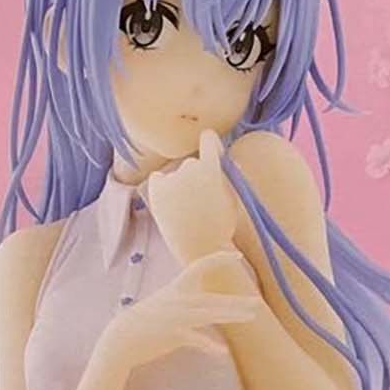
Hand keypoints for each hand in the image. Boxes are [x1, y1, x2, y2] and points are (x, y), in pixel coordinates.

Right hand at [95, 250, 260, 374]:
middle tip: (257, 303)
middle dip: (237, 301)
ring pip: (210, 313)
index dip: (218, 259)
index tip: (237, 255)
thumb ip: (187, 299)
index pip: (200, 266)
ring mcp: (177, 316)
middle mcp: (179, 299)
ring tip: (251, 317)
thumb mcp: (167, 302)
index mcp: (177, 288)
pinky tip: (223, 352)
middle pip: (214, 298)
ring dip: (232, 314)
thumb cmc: (147, 321)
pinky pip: (196, 339)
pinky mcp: (173, 333)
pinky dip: (210, 346)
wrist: (123, 336)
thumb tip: (205, 301)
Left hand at [146, 129, 239, 266]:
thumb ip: (226, 176)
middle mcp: (191, 167)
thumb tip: (224, 161)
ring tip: (185, 209)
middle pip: (192, 164)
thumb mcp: (232, 198)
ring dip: (179, 184)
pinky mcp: (157, 190)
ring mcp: (172, 178)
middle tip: (199, 199)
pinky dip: (161, 187)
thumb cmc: (221, 228)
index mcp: (212, 167)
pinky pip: (158, 180)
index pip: (208, 139)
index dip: (210, 144)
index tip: (209, 148)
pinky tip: (168, 203)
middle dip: (196, 175)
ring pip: (176, 174)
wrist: (203, 249)